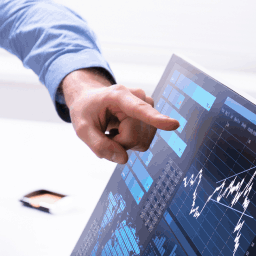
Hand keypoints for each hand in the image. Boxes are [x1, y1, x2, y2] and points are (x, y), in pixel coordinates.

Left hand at [62, 69, 179, 163]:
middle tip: (106, 131)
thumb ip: (98, 145)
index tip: (174, 125)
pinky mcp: (152, 115)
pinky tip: (121, 130)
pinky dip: (130, 142)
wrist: (91, 100)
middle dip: (118, 142)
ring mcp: (148, 106)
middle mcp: (139, 97)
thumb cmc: (85, 110)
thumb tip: (123, 159)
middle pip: (134, 138)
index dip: (157, 119)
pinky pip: (144, 142)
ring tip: (113, 129)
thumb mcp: (82, 128)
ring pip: (141, 142)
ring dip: (124, 143)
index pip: (139, 110)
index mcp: (118, 95)